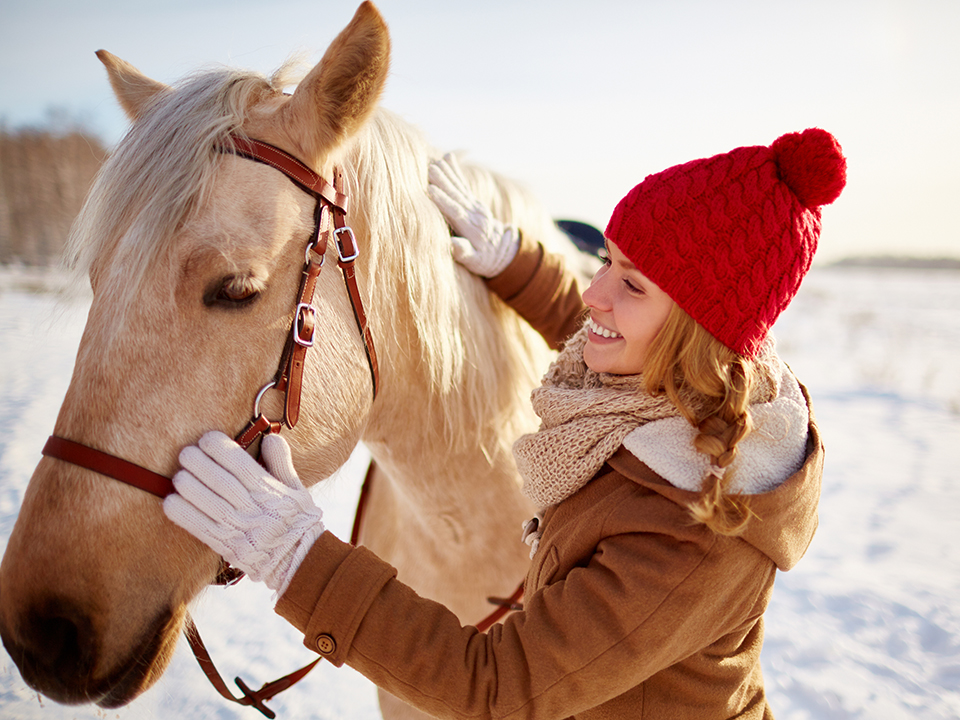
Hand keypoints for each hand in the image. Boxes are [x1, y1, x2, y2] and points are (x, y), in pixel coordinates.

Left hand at [164, 431, 324, 597]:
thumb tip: (270, 438)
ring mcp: (241, 530)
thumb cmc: (297, 520)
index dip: (222, 450)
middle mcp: (255, 510)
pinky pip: (202, 530)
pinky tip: (170, 502)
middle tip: (186, 452)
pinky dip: (184, 516)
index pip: (242, 466)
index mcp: (271, 493)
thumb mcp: (297, 489)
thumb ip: (282, 463)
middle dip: (201, 465)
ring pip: (211, 505)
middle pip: (223, 483)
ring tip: (178, 475)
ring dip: (190, 488)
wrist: (299, 561)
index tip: (207, 439)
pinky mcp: (228, 547)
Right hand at [428, 153, 519, 277]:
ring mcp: (475, 205)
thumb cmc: (485, 260)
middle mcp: (474, 214)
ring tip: (435, 161)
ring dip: (447, 173)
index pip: (456, 212)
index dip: (443, 201)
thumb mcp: (476, 262)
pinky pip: (462, 184)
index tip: (430, 189)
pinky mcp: (473, 201)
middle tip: (430, 168)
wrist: (504, 251)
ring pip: (459, 187)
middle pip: (457, 195)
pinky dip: (454, 171)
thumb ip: (465, 252)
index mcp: (472, 228)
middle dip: (443, 182)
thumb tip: (452, 244)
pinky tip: (447, 157)